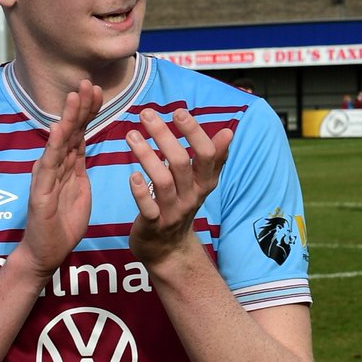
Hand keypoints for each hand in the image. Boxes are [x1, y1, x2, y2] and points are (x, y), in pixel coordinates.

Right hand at [18, 80, 98, 277]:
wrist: (46, 252)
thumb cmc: (62, 224)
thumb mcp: (79, 191)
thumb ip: (80, 169)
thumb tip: (84, 149)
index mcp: (68, 165)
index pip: (80, 132)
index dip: (88, 111)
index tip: (98, 90)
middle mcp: (55, 165)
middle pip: (70, 131)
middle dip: (80, 106)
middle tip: (88, 82)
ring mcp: (46, 176)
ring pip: (59, 142)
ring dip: (67, 118)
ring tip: (74, 96)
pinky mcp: (40, 191)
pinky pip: (48, 166)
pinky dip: (53, 146)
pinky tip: (58, 129)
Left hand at [125, 107, 232, 265]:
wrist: (168, 250)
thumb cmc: (181, 205)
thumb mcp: (201, 183)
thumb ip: (213, 158)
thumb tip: (230, 131)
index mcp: (204, 183)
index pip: (206, 155)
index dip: (194, 133)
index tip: (179, 111)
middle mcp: (191, 196)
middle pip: (181, 163)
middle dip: (164, 136)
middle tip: (147, 114)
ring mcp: (172, 212)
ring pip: (162, 182)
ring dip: (146, 156)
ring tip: (131, 135)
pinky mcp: (153, 225)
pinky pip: (148, 208)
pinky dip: (140, 192)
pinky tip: (132, 176)